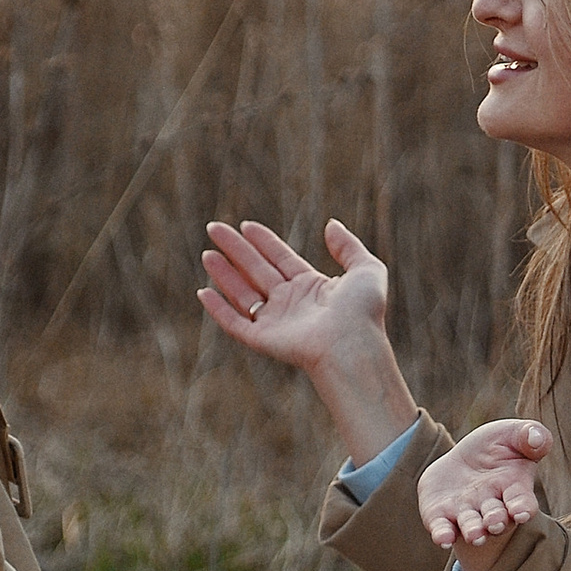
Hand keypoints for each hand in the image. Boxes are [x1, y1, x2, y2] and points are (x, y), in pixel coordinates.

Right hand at [197, 216, 416, 462]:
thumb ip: (349, 246)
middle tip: (214, 228)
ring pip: (242, 292)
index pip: (280, 258)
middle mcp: (290, 303)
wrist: (352, 345)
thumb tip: (331, 224)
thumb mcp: (366, 269)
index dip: (263, 241)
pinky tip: (204, 291)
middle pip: (256, 269)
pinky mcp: (263, 339)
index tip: (246, 225)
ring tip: (206, 253)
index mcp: (311, 287)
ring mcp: (275, 321)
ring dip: (223, 273)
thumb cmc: (363, 312)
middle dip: (235, 249)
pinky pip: (235, 323)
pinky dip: (218, 309)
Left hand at [418, 417, 553, 570]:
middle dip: (495, 521)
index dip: (523, 508)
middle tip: (493, 524)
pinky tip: (442, 539)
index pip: (522, 502)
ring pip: (471, 526)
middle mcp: (491, 506)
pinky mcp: (441, 515)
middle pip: (496, 518)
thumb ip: (529, 434)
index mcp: (514, 489)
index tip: (521, 513)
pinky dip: (443, 534)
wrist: (465, 459)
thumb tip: (536, 438)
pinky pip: (442, 527)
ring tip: (474, 535)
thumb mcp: (513, 434)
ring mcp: (466, 513)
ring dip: (473, 531)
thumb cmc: (497, 447)